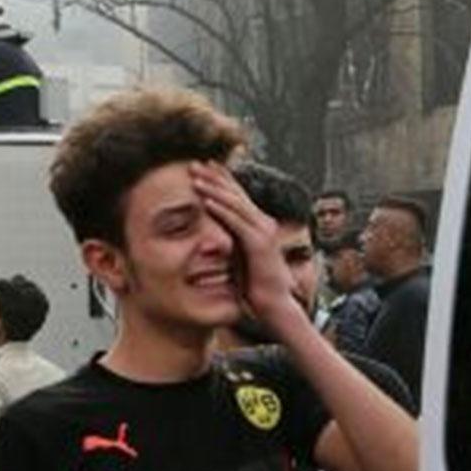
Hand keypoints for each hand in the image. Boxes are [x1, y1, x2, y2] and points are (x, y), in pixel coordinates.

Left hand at [190, 163, 302, 338]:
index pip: (238, 196)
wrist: (275, 306)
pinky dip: (220, 209)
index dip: (222, 180)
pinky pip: (236, 221)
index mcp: (259, 226)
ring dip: (213, 188)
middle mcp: (264, 224)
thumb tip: (213, 237)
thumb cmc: (257, 287)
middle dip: (215, 177)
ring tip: (195, 176)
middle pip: (236, 193)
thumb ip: (231, 244)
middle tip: (194, 163)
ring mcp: (263, 232)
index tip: (204, 168)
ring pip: (234, 203)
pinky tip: (205, 200)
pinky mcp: (259, 243)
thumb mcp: (240, 259)